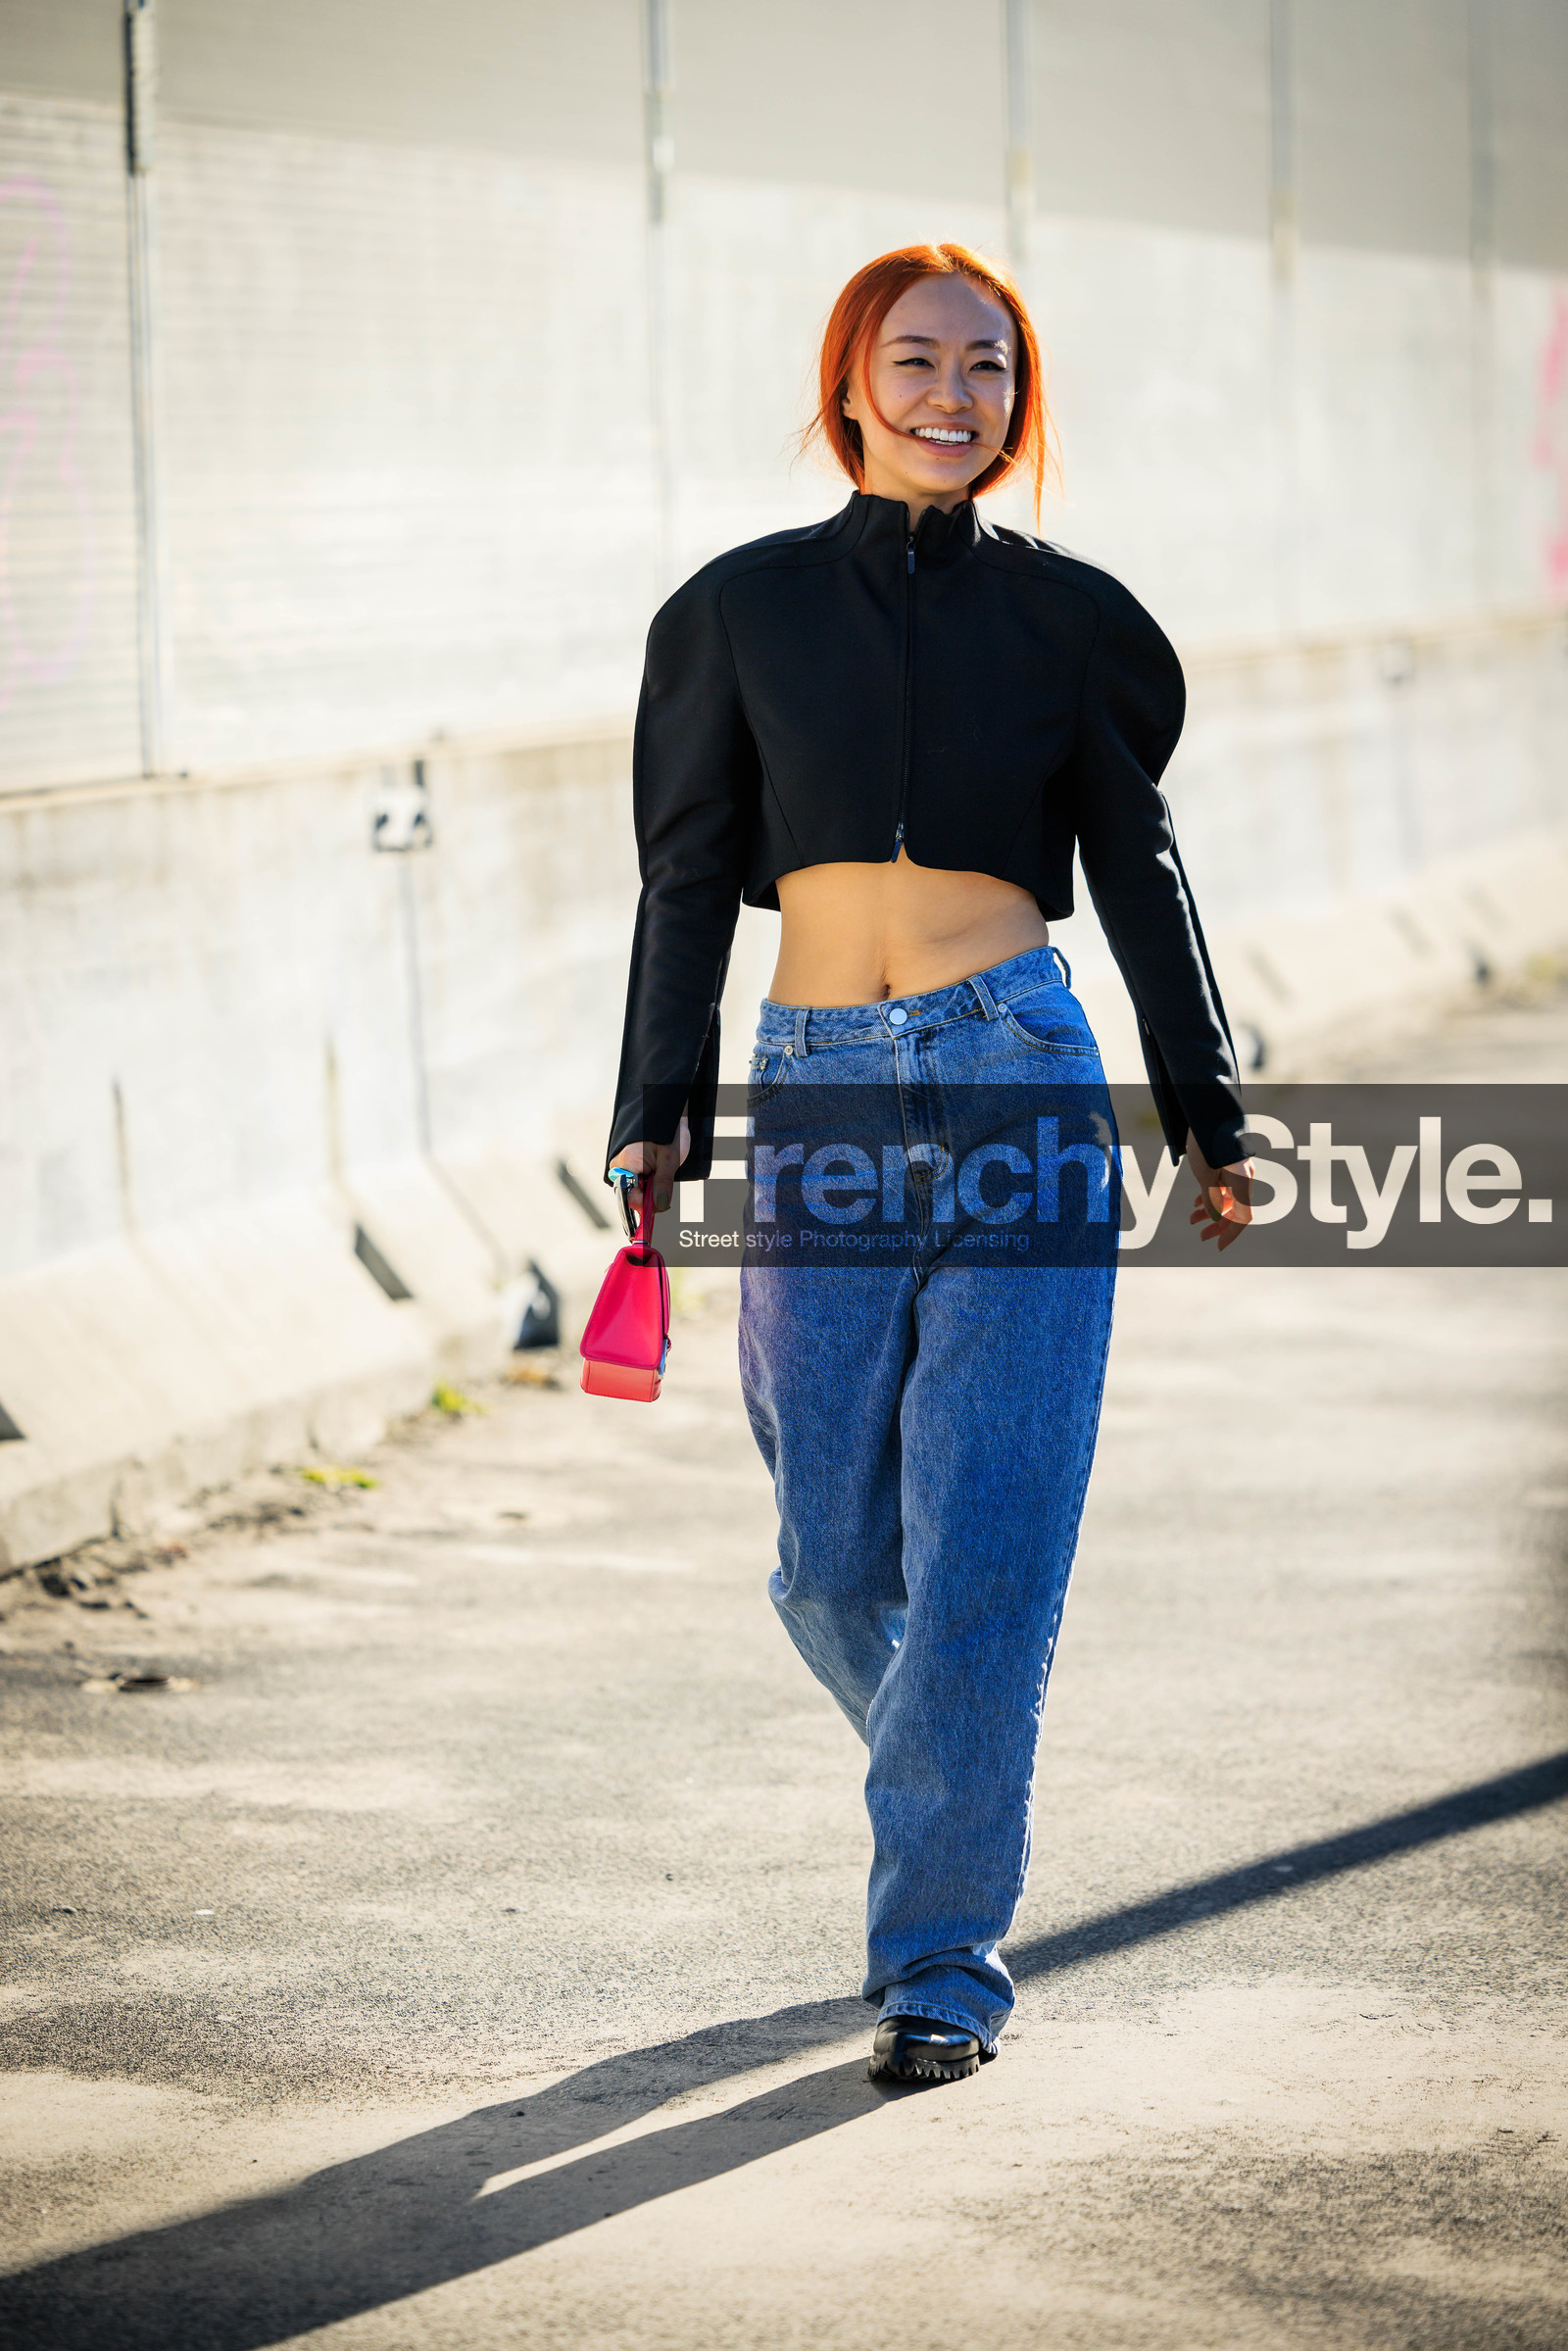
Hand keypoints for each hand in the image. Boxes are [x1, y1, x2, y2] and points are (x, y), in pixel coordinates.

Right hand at [609, 1114, 690, 1216]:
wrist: (666, 1110)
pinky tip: (659, 1172)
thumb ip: (663, 1184)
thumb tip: (659, 1206)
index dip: (647, 1205)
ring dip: (653, 1188)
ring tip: (663, 1173)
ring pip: (637, 1189)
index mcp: (625, 1164)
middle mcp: (619, 1166)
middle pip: (633, 1194)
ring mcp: (623, 1165)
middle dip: (651, 1196)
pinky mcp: (630, 1164)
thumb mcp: (669, 1158)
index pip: (630, 1197)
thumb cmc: (667, 1130)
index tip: (662, 1206)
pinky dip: (650, 1182)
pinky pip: (638, 1181)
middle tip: (666, 1189)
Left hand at [1186, 1134, 1253, 1252]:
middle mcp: (1244, 1178)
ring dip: (1211, 1210)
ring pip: (1227, 1197)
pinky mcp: (1230, 1163)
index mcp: (1241, 1183)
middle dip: (1217, 1224)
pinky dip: (1211, 1196)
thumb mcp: (1204, 1176)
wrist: (1209, 1114)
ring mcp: (1238, 1170)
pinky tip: (1197, 1202)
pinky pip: (1224, 1186)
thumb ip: (1211, 1199)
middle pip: (1234, 1209)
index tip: (1218, 1246)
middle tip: (1201, 1236)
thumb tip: (1215, 1218)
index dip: (1230, 1234)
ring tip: (1193, 1219)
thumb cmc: (1206, 1144)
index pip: (1242, 1218)